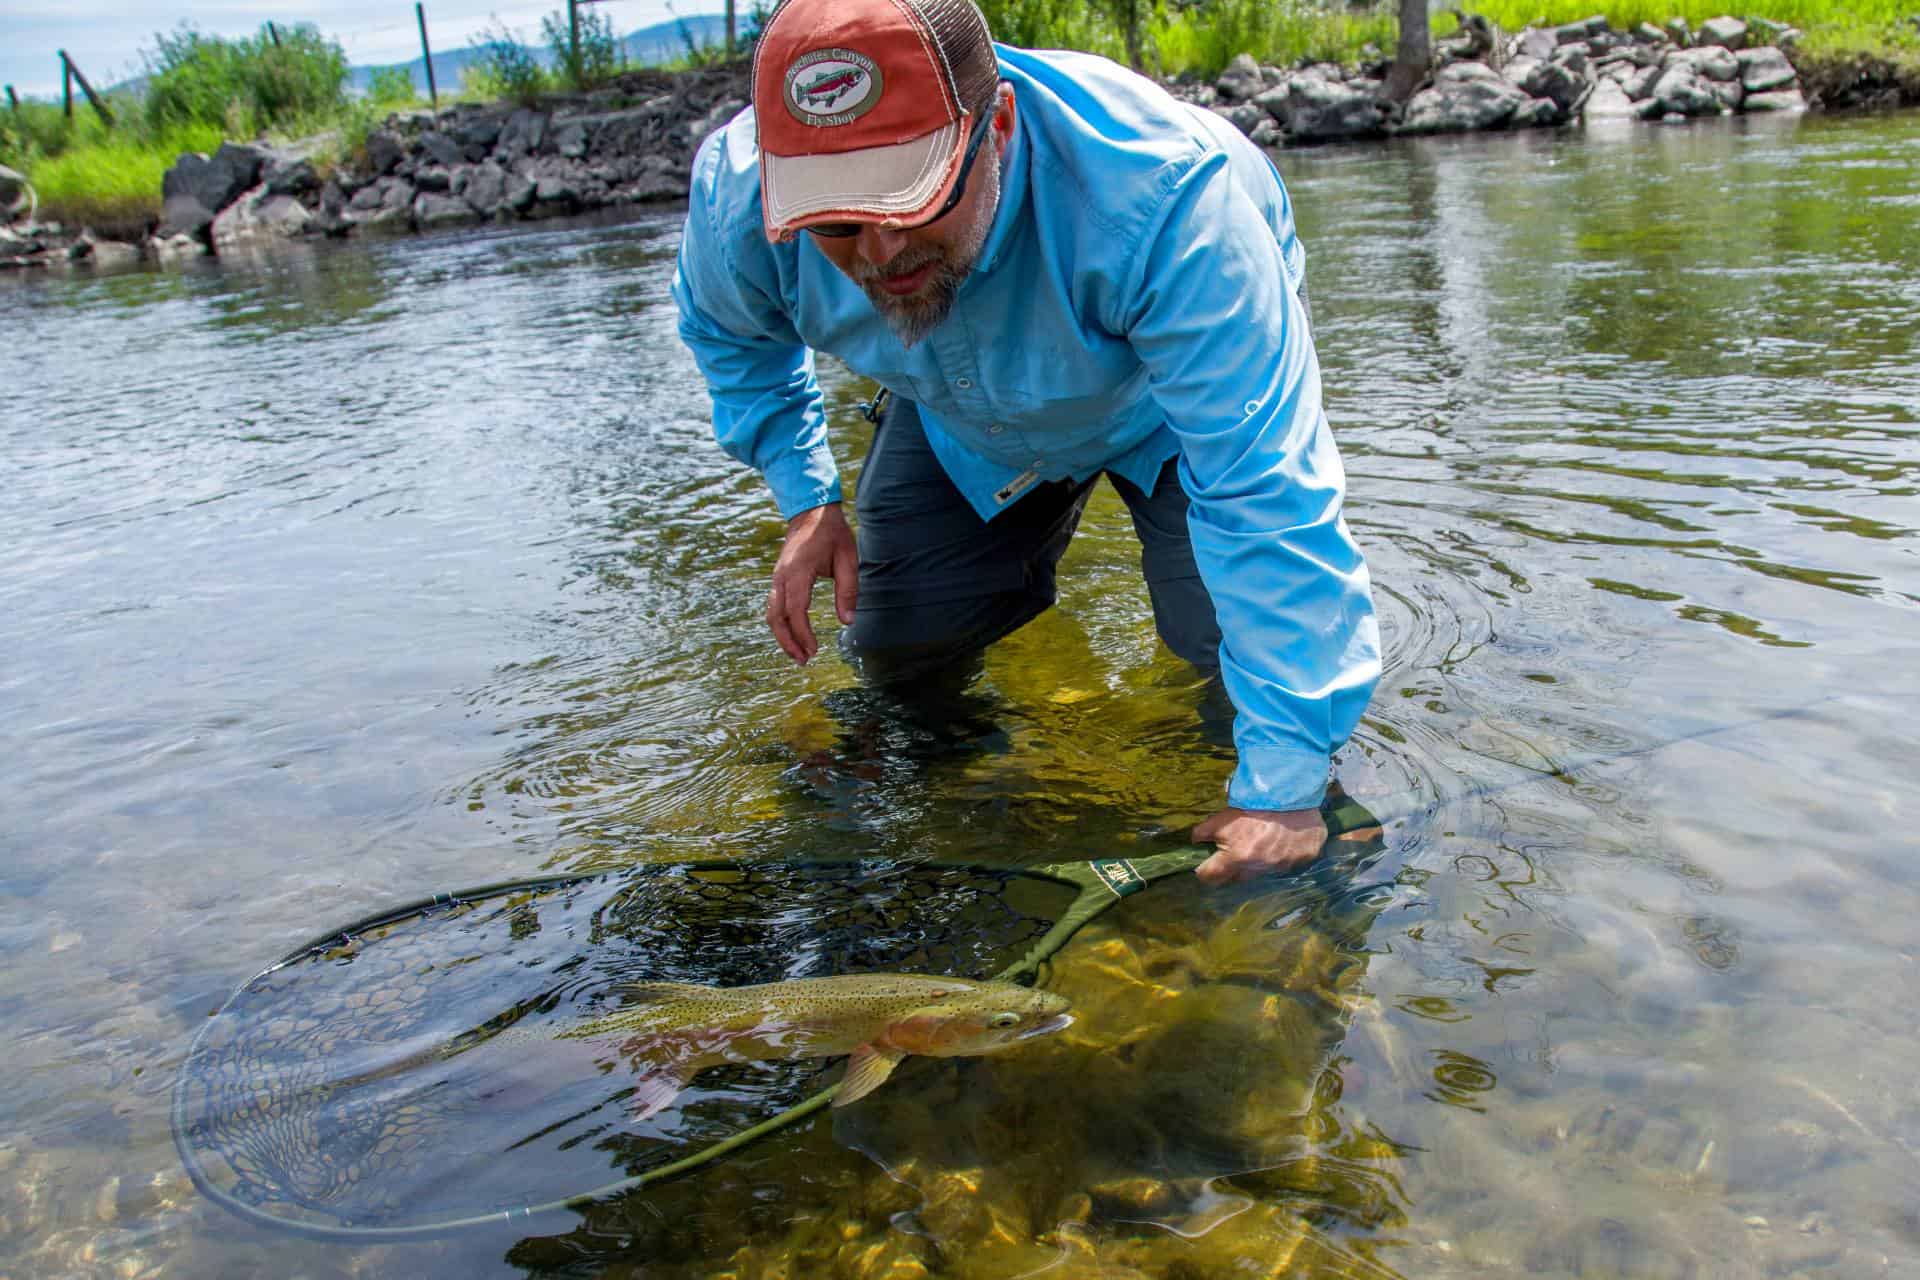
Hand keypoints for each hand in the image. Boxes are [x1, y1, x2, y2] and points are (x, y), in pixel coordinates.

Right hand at [768, 503, 858, 663]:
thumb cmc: (832, 534)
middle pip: (776, 617)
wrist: (811, 512)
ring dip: (783, 636)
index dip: (803, 634)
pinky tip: (794, 636)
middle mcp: (782, 576)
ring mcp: (777, 577)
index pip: (796, 610)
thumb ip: (848, 591)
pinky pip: (774, 606)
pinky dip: (781, 624)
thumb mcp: (848, 559)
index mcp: (798, 571)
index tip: (814, 650)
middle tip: (804, 661)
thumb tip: (848, 621)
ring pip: (772, 614)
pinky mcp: (778, 579)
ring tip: (799, 654)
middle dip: (788, 642)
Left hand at [1192, 807, 1326, 883]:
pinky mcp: (1300, 859)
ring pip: (1260, 872)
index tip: (1203, 866)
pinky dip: (1279, 856)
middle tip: (1230, 853)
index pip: (1210, 877)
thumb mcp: (1223, 817)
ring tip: (1255, 844)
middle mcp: (1258, 868)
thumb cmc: (1254, 805)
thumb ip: (1204, 831)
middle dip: (1229, 869)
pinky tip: (1278, 842)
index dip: (1204, 871)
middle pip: (1235, 878)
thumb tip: (1195, 841)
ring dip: (1254, 863)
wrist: (1292, 794)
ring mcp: (1281, 865)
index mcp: (1236, 858)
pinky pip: (1284, 864)